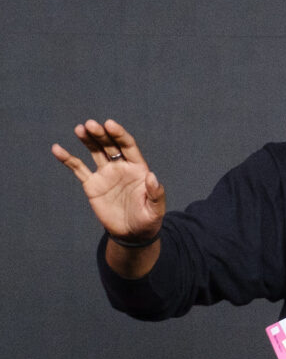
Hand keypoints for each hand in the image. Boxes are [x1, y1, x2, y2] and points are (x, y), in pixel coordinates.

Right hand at [51, 118, 164, 242]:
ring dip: (87, 139)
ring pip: (95, 152)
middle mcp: (120, 167)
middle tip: (90, 124)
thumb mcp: (155, 209)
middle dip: (100, 134)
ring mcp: (105, 174)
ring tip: (80, 129)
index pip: (128, 146)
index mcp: (137, 168)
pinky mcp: (92, 184)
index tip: (109, 124)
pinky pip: (78, 168)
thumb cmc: (147, 221)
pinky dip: (68, 159)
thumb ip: (155, 193)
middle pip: (109, 145)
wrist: (131, 234)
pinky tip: (57, 148)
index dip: (119, 134)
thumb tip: (152, 176)